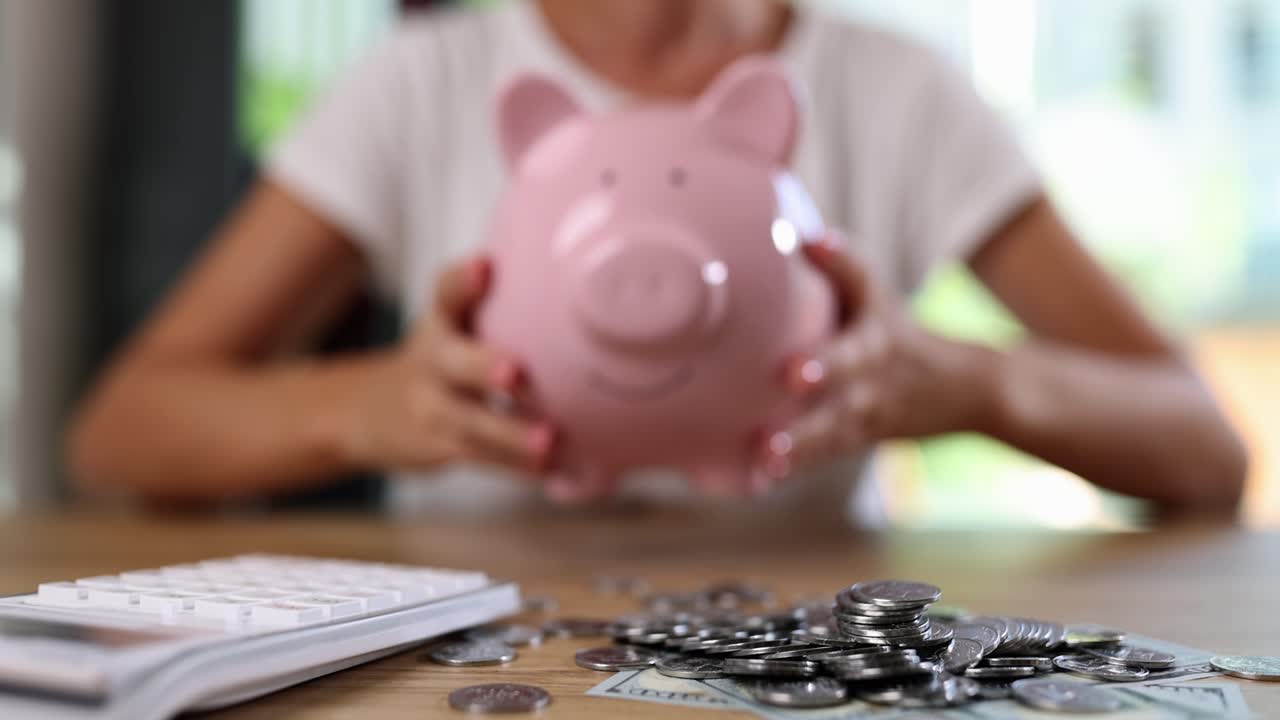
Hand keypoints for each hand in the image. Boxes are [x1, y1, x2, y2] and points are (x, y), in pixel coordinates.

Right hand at [344, 257, 556, 474]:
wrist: (369, 411)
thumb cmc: (441, 359)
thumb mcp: (453, 324)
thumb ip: (498, 305)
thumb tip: (581, 281)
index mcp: (441, 321)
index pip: (446, 292)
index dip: (463, 280)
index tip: (484, 267)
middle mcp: (432, 359)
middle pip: (451, 359)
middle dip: (482, 365)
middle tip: (515, 373)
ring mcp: (431, 406)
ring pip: (468, 420)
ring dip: (509, 433)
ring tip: (548, 441)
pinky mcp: (437, 444)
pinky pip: (479, 457)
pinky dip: (514, 466)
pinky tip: (550, 469)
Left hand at [760, 235, 998, 479]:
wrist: (967, 391)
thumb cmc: (905, 333)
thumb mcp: (881, 298)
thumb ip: (845, 266)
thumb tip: (807, 236)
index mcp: (873, 350)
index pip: (849, 354)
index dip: (823, 363)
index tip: (792, 374)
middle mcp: (868, 392)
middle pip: (835, 414)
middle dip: (804, 429)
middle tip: (767, 441)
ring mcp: (863, 423)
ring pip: (827, 444)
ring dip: (795, 456)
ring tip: (762, 464)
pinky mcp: (856, 443)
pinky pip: (824, 460)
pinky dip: (794, 471)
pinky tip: (759, 481)